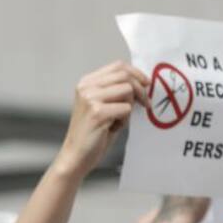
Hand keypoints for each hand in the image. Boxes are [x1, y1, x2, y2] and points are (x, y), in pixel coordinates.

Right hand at [58, 61, 148, 177]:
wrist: (75, 156)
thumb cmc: (92, 133)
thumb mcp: (101, 104)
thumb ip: (115, 90)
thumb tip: (143, 81)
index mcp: (86, 83)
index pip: (118, 66)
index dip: (136, 73)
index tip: (146, 84)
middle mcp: (86, 87)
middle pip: (125, 76)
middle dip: (140, 89)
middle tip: (145, 104)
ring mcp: (90, 99)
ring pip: (127, 90)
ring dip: (130, 106)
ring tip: (119, 119)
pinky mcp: (97, 112)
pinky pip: (126, 108)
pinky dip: (124, 120)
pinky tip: (112, 128)